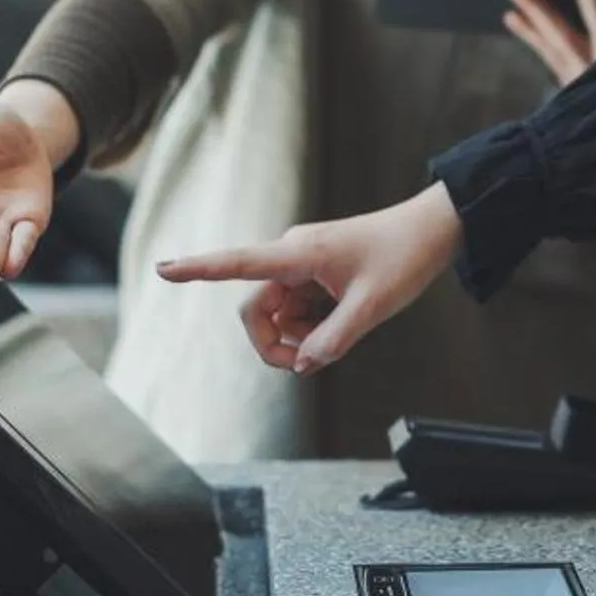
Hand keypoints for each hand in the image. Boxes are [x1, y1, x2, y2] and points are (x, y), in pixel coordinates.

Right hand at [155, 182, 464, 373]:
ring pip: (277, 316)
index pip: (236, 264)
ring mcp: (302, 266)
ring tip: (341, 333)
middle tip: (312, 361)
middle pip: (255, 310)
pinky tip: (342, 322)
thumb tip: (302, 364)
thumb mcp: (372, 307)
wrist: (433, 231)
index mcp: (297, 254)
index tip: (162, 269)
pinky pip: (297, 312)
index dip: (196, 270)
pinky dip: (312, 328)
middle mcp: (291, 256)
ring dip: (298, 338)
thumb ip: (334, 341)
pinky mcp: (315, 275)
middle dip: (274, 344)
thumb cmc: (403, 258)